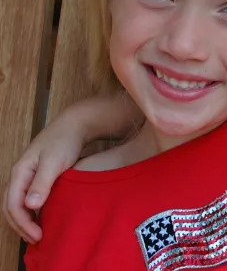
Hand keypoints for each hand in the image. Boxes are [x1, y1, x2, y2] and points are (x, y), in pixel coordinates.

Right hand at [3, 93, 136, 243]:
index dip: (23, 223)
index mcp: (20, 172)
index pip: (12, 204)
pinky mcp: (39, 177)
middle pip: (12, 207)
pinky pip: (30, 199)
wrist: (76, 124)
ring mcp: (29, 176)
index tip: (38, 236)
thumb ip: (43, 182)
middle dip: (21, 226)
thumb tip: (30, 205)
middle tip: (38, 240)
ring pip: (19, 204)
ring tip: (39, 235)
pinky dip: (34, 212)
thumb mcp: (55, 161)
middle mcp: (21, 175)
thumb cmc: (65, 140)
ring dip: (26, 221)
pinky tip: (45, 219)